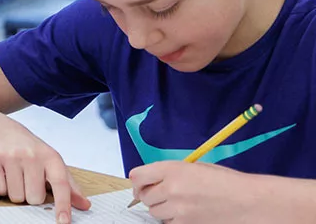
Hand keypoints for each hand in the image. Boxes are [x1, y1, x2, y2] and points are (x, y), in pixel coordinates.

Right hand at [0, 121, 89, 222]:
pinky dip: (1, 187)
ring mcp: (11, 156)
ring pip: (16, 196)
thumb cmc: (31, 151)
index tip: (63, 221)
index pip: (60, 185)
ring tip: (16, 177)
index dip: (63, 205)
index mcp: (51, 157)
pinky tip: (4, 174)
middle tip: (28, 181)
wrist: (3, 132)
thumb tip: (84, 204)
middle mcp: (32, 155)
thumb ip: (69, 186)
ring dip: (16, 192)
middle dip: (31, 195)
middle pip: (34, 197)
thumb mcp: (52, 163)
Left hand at [131, 161, 265, 222]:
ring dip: (162, 209)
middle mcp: (171, 188)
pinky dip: (174, 221)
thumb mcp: (196, 167)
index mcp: (173, 169)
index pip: (137, 176)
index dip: (138, 182)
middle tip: (164, 195)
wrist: (250, 202)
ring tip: (180, 205)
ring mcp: (177, 209)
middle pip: (144, 196)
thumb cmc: (226, 182)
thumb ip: (170, 172)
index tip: (141, 185)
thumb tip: (151, 180)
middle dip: (151, 196)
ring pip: (154, 212)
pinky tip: (188, 215)